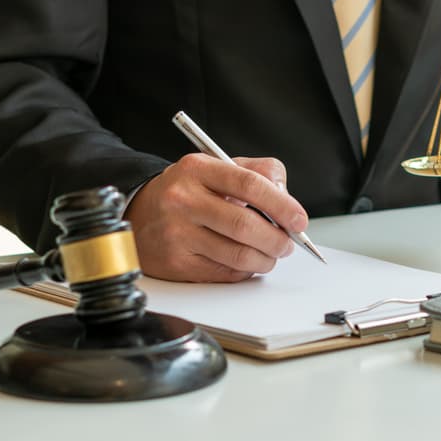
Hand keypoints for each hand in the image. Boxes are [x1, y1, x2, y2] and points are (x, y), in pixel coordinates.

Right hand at [124, 153, 308, 281]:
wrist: (140, 212)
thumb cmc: (190, 191)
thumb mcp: (220, 168)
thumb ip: (260, 173)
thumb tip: (287, 200)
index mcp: (198, 169)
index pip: (249, 184)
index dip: (282, 205)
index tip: (299, 221)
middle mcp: (183, 199)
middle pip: (245, 225)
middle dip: (277, 239)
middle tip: (287, 243)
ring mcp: (177, 233)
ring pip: (238, 255)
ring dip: (265, 259)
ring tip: (270, 254)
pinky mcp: (175, 262)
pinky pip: (225, 273)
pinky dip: (245, 270)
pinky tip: (246, 261)